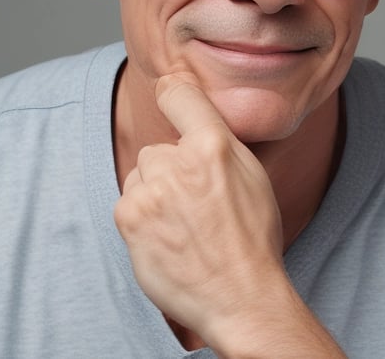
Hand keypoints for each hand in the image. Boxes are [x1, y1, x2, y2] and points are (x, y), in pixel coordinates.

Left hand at [115, 71, 285, 345]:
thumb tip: (196, 115)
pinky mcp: (129, 217)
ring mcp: (151, 190)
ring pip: (141, 177)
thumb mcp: (255, 179)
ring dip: (155, 194)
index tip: (168, 88)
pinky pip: (129, 203)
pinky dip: (143, 219)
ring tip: (185, 225)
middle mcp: (179, 162)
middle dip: (171, 170)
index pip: (180, 94)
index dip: (172, 90)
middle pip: (158, 149)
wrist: (239, 295)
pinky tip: (169, 238)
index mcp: (216, 146)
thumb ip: (223, 144)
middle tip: (198, 203)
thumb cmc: (253, 241)